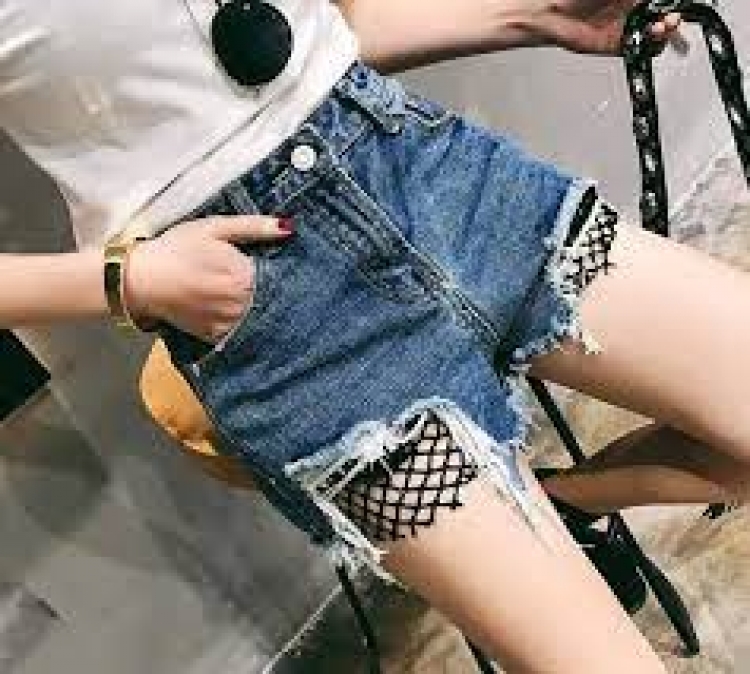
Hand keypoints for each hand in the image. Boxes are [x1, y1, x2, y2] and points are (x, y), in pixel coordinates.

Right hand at [124, 215, 292, 342]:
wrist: (140, 280)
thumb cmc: (177, 249)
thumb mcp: (214, 228)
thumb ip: (254, 227)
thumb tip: (289, 227)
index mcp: (245, 276)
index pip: (281, 276)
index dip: (281, 270)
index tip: (281, 265)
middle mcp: (241, 304)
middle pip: (271, 297)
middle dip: (271, 289)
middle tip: (267, 282)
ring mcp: (229, 323)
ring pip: (258, 315)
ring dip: (258, 306)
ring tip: (239, 292)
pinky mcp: (216, 335)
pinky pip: (240, 330)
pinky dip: (240, 320)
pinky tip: (229, 306)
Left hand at [529, 1, 681, 54]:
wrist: (551, 13)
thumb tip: (650, 0)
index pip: (658, 1)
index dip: (670, 4)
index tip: (676, 6)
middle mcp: (630, 7)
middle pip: (662, 14)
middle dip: (673, 17)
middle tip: (673, 17)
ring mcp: (625, 26)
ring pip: (656, 32)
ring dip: (666, 30)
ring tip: (664, 26)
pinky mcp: (617, 45)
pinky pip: (641, 49)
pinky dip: (653, 46)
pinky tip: (655, 38)